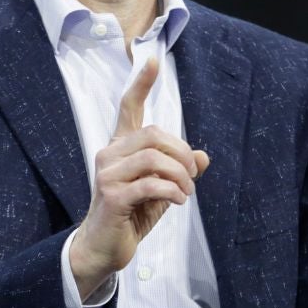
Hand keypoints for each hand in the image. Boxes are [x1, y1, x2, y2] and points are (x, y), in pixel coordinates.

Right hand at [69, 57, 210, 298]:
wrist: (104, 247)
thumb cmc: (131, 215)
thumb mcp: (161, 190)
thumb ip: (179, 171)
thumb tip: (204, 156)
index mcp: (120, 147)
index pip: (129, 107)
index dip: (141, 83)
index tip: (152, 60)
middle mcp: (110, 153)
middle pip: (154, 134)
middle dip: (181, 153)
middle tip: (192, 175)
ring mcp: (108, 174)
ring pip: (154, 157)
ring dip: (180, 176)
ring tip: (186, 192)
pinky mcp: (111, 195)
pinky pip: (151, 184)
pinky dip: (172, 191)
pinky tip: (179, 201)